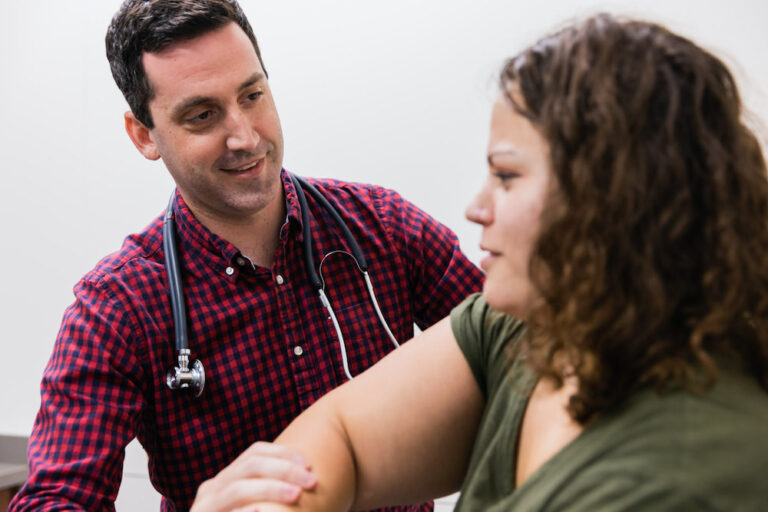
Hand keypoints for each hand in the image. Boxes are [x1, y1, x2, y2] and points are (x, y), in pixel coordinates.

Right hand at [190, 441, 316, 511]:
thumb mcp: (251, 505)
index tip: (309, 464)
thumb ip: (266, 493)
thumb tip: (307, 480)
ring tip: (296, 495)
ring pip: (238, 488)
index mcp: (226, 479)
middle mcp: (212, 489)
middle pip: (250, 466)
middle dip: (284, 469)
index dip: (283, 453)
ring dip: (271, 489)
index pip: (254, 453)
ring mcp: (203, 507)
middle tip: (311, 481)